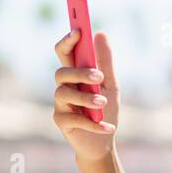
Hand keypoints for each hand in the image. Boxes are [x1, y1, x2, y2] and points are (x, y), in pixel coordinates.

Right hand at [52, 28, 118, 161]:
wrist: (103, 141)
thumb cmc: (105, 109)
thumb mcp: (110, 84)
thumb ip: (105, 61)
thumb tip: (100, 33)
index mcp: (75, 73)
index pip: (64, 52)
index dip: (67, 40)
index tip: (78, 31)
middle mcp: (64, 86)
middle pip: (62, 72)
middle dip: (79, 73)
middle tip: (98, 77)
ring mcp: (60, 104)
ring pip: (64, 93)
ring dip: (85, 97)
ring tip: (103, 103)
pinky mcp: (61, 122)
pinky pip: (73, 118)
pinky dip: (92, 123)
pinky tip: (107, 127)